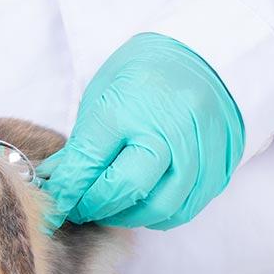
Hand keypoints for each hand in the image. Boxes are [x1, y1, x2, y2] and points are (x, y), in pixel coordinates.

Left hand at [37, 33, 243, 230]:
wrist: (209, 57)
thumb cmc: (146, 72)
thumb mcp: (104, 93)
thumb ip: (83, 141)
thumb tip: (57, 179)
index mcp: (129, 108)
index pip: (88, 164)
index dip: (66, 191)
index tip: (56, 202)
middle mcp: (167, 132)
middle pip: (124, 189)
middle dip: (92, 207)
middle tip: (78, 208)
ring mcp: (198, 152)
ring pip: (156, 207)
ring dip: (124, 216)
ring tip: (107, 209)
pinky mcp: (217, 169)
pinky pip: (183, 210)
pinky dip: (156, 216)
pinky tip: (139, 206)